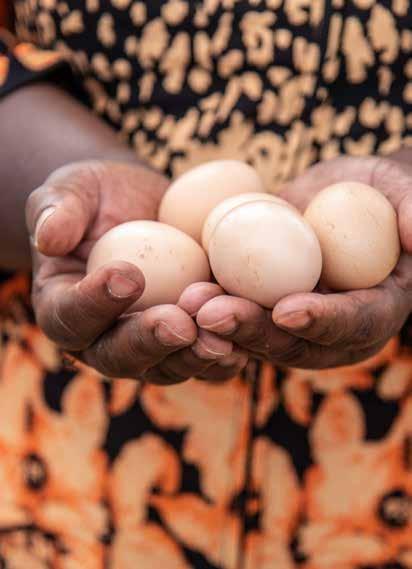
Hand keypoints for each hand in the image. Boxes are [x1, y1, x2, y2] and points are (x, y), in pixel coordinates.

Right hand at [26, 160, 245, 382]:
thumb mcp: (73, 190)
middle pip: (119, 357)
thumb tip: (50, 237)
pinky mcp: (188, 341)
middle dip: (150, 342)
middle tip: (180, 323)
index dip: (93, 304)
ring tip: (222, 335)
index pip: (69, 317)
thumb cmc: (102, 199)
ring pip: (168, 367)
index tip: (126, 276)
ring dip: (195, 354)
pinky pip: (205, 360)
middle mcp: (103, 339)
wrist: (148, 208)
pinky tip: (246, 340)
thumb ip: (58, 209)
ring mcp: (149, 346)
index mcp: (65, 307)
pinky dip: (226, 353)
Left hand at [192, 155, 411, 368]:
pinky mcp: (263, 311)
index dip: (323, 320)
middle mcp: (334, 331)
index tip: (287, 309)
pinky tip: (178, 296)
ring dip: (219, 326)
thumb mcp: (399, 188)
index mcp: (377, 309)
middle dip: (254, 331)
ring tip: (187, 305)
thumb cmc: (376, 192)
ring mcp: (295, 327)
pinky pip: (235, 318)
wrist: (340, 201)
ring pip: (257, 338)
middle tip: (214, 313)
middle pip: (296, 343)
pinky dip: (207, 310)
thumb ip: (411, 205)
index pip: (355, 322)